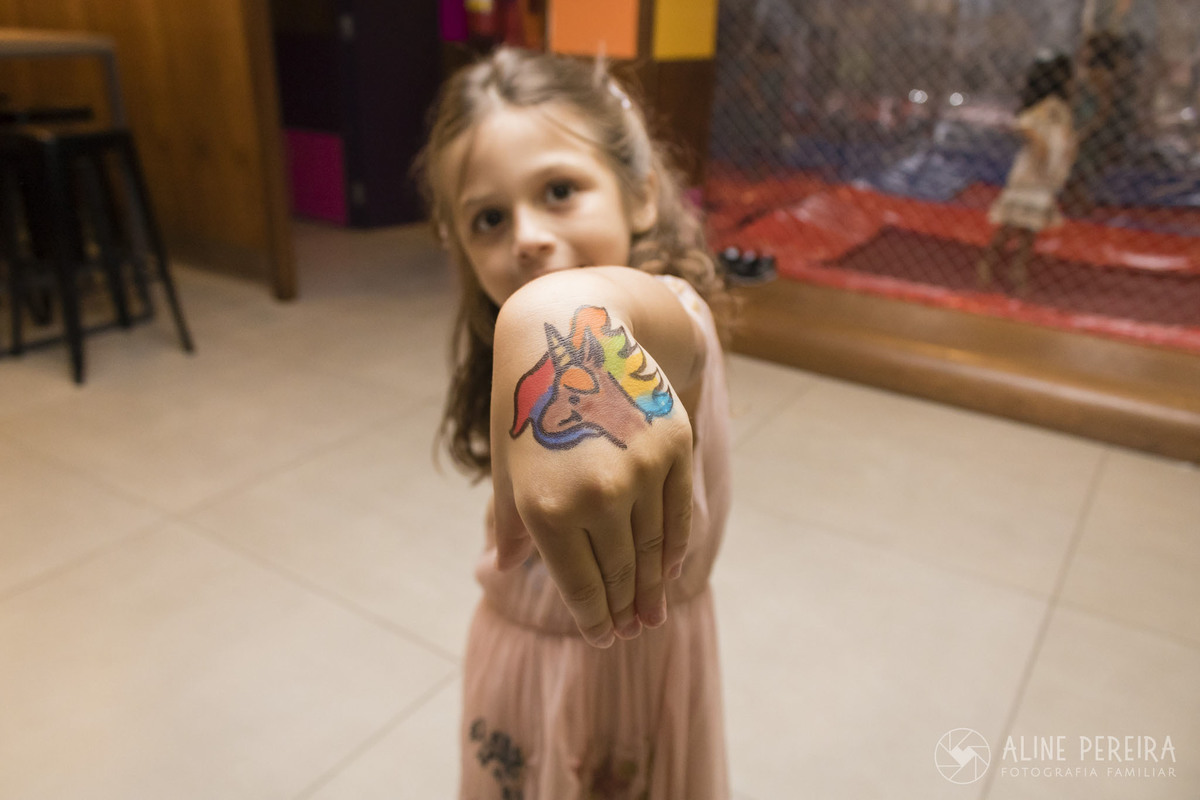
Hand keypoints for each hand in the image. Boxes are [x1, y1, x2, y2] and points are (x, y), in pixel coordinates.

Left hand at [489, 303, 693, 647]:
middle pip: (619, 571)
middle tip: (633, 631)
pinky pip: (678, 512)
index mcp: (545, 506)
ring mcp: (640, 470)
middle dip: (625, 607)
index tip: (602, 637)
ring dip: (654, 586)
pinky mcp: (673, 446)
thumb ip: (513, 522)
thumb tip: (501, 570)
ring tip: (653, 613)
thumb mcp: (508, 465)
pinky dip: (676, 546)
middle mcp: (596, 494)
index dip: (593, 616)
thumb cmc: (528, 406)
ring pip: (654, 547)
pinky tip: (671, 568)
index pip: (580, 582)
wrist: (570, 335)